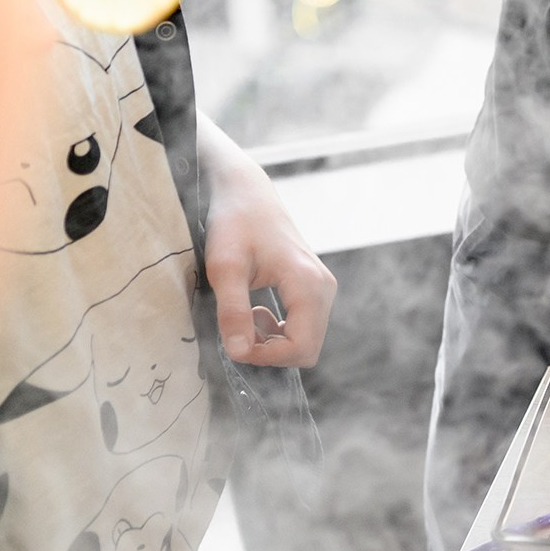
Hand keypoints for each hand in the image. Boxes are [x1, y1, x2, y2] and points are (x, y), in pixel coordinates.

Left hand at [199, 119, 335, 365]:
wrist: (247, 193)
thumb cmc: (235, 223)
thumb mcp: (225, 269)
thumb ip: (233, 312)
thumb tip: (239, 354)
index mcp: (309, 285)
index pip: (301, 347)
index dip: (266, 356)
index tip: (234, 344)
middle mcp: (324, 288)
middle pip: (308, 348)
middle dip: (270, 351)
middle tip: (237, 332)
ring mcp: (322, 288)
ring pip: (306, 339)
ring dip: (273, 341)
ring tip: (244, 318)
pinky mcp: (314, 287)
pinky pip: (304, 326)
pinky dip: (279, 330)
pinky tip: (256, 311)